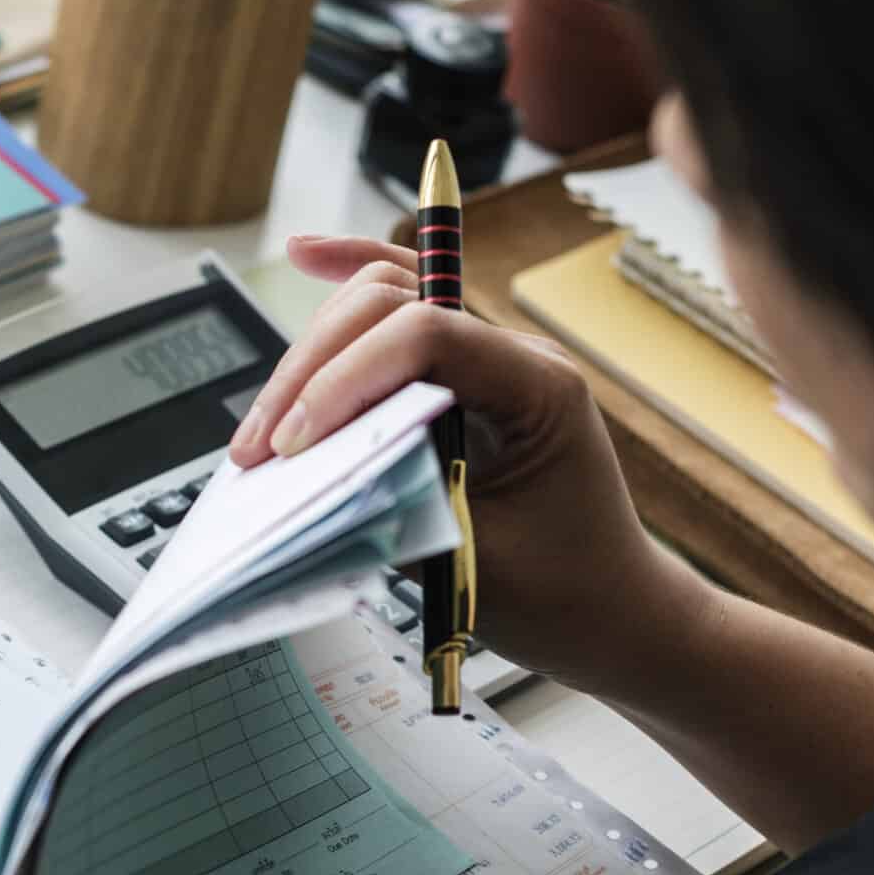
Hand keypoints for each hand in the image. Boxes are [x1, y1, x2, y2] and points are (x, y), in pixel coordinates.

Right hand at [228, 235, 711, 693]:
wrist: (612, 616)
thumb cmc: (563, 595)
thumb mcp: (475, 562)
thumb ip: (400, 506)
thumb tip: (311, 474)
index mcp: (540, 388)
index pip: (427, 335)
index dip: (345, 380)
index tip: (293, 445)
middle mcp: (514, 358)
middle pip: (393, 303)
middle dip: (313, 368)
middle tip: (261, 446)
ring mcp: (486, 365)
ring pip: (383, 306)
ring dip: (312, 356)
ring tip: (262, 429)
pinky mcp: (459, 385)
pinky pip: (400, 317)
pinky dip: (350, 289)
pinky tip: (308, 257)